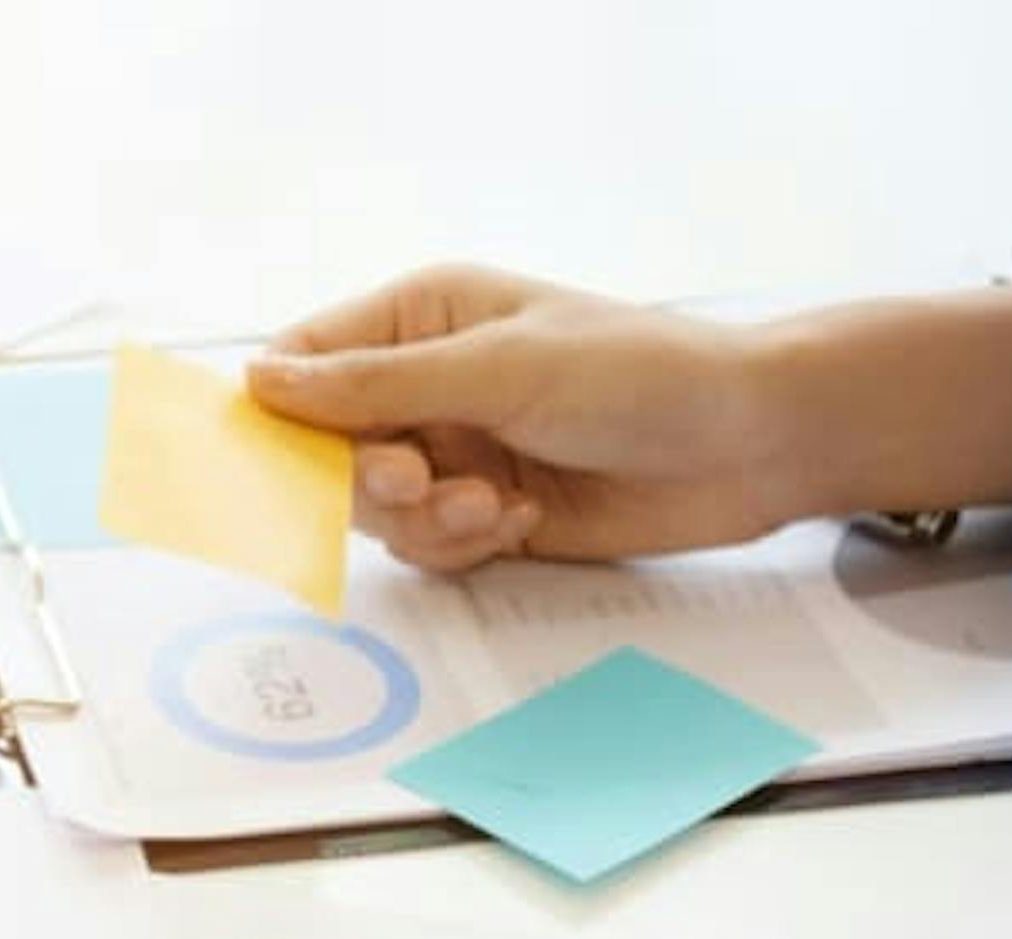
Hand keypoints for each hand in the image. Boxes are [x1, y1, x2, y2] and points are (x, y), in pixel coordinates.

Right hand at [243, 264, 798, 571]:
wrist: (752, 445)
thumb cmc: (641, 375)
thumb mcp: (501, 368)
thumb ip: (377, 383)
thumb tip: (259, 382)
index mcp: (418, 319)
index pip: (303, 363)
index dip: (278, 416)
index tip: (281, 464)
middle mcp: (424, 383)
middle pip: (323, 449)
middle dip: (366, 478)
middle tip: (419, 480)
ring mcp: (453, 450)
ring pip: (370, 509)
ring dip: (423, 519)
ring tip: (492, 506)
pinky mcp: (482, 511)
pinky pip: (421, 547)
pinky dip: (459, 544)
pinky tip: (520, 521)